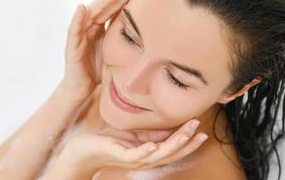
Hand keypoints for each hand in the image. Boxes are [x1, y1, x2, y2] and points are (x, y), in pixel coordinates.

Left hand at [45, 118, 207, 178]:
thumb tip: (166, 126)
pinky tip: (154, 146)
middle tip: (201, 131)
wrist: (83, 150)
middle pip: (170, 154)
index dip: (187, 142)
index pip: (172, 149)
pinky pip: (135, 155)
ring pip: (158, 155)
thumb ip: (149, 133)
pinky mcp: (119, 155)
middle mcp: (143, 159)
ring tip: (188, 133)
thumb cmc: (108, 142)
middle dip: (187, 143)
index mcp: (148, 153)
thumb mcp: (133, 135)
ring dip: (174, 145)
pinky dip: (146, 151)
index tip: (201, 132)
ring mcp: (132, 159)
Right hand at [59, 0, 136, 100]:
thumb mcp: (113, 53)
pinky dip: (77, 20)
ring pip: (89, 16)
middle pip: (101, 8)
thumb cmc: (97, 70)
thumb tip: (144, 36)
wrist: (82, 89)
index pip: (110, 9)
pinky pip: (73, 32)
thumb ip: (121, 41)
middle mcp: (89, 29)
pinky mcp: (72, 48)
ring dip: (100, 3)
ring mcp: (80, 37)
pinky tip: (81, 8)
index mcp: (100, 29)